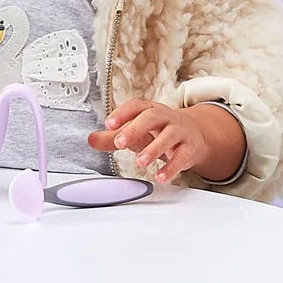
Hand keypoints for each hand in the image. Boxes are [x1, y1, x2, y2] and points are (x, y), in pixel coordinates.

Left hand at [88, 98, 244, 184]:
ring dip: (154, 148)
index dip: (122, 113)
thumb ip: (112, 137)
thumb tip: (90, 140)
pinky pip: (182, 156)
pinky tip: (160, 176)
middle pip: (151, 117)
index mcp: (149, 110)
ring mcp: (179, 131)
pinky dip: (171, 167)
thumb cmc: (158, 131)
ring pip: (169, 135)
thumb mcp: (135, 132)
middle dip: (135, 129)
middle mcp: (165, 117)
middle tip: (120, 143)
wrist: (192, 135)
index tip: (109, 124)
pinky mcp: (189, 148)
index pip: (135, 106)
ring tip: (140, 162)